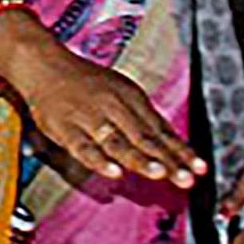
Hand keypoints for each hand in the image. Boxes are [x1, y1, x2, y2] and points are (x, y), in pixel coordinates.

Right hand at [0, 12, 199, 186]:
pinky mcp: (65, 127)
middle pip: (143, 138)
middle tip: (186, 178)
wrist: (44, 64)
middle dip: (167, 160)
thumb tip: (172, 146)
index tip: (199, 168)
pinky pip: (83, 147)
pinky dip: (99, 160)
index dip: (180, 150)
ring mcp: (88, 117)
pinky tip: (114, 172)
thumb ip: (143, 119)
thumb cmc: (86, 83)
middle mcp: (113, 106)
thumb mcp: (120, 92)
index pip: (160, 129)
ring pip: (117, 142)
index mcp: (130, 97)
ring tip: (159, 172)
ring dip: (139, 158)